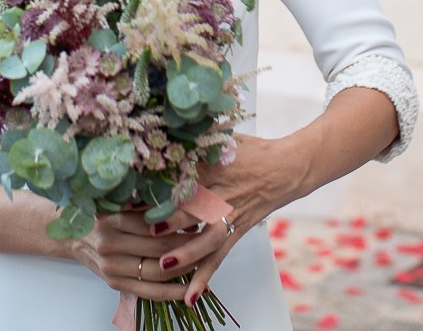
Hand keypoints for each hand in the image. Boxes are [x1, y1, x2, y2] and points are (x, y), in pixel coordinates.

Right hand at [65, 211, 194, 302]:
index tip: (202, 219)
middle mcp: (110, 243)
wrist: (71, 235)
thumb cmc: (101, 214)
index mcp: (113, 218)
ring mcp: (111, 267)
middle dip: (188, 246)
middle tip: (210, 240)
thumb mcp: (120, 202)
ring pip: (157, 272)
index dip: (182, 223)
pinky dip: (173, 292)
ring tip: (205, 262)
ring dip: (185, 270)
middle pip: (159, 248)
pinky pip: (149, 292)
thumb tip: (188, 211)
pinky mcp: (114, 283)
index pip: (156, 223)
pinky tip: (190, 290)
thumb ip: (148, 205)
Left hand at [156, 134, 309, 304]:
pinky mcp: (236, 232)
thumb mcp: (224, 138)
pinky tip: (190, 296)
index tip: (135, 191)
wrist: (287, 168)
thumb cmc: (252, 151)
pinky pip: (219, 257)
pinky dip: (204, 276)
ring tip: (164, 265)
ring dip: (186, 252)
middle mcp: (223, 194)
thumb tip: (163, 127)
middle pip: (196, 209)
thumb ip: (196, 136)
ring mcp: (230, 216)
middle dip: (170, 220)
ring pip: (207, 239)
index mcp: (216, 167)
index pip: (186, 176)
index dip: (162, 184)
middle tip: (146, 228)